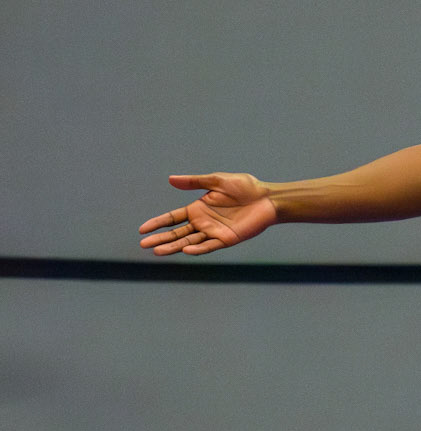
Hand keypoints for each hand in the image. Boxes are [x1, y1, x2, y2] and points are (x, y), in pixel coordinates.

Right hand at [139, 173, 277, 256]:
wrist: (267, 198)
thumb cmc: (245, 187)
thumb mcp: (217, 181)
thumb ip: (194, 182)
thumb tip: (170, 179)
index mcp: (198, 208)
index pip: (173, 218)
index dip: (158, 223)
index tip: (142, 230)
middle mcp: (203, 223)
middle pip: (177, 233)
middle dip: (160, 238)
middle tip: (143, 244)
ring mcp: (214, 232)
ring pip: (189, 242)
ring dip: (174, 247)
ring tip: (157, 251)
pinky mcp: (226, 239)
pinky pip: (209, 246)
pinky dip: (197, 249)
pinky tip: (185, 250)